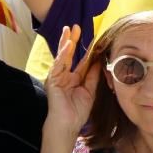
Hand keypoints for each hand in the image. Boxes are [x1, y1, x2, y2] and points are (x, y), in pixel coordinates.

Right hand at [45, 25, 99, 140]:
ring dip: (65, 43)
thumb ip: (93, 76)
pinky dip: (62, 55)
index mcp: (74, 78)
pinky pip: (58, 65)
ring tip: (69, 30)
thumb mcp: (90, 91)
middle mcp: (64, 76)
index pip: (81, 60)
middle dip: (72, 40)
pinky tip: (67, 45)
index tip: (92, 37)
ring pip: (62, 56)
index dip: (86, 49)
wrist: (67, 125)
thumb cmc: (77, 112)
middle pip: (69, 54)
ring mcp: (57, 77)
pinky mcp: (52, 80)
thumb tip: (100, 61)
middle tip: (76, 27)